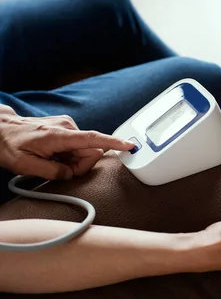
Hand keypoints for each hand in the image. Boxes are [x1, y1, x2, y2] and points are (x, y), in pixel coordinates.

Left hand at [0, 106, 133, 179]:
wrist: (1, 130)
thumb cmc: (10, 146)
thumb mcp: (26, 166)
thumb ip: (52, 172)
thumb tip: (69, 173)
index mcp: (60, 135)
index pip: (93, 139)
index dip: (114, 143)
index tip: (130, 146)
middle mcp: (67, 126)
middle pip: (90, 151)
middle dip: (80, 166)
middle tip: (59, 171)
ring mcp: (67, 125)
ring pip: (84, 150)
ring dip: (73, 161)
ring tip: (51, 161)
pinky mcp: (65, 127)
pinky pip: (77, 145)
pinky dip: (69, 155)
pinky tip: (53, 155)